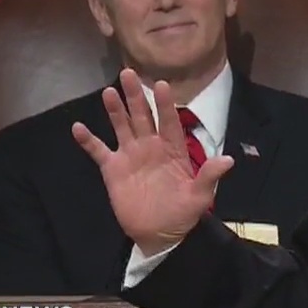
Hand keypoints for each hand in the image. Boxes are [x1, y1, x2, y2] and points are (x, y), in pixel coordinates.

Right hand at [71, 69, 233, 253]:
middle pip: (143, 116)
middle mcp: (151, 146)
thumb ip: (210, 175)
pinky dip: (88, 140)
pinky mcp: (113, 170)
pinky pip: (99, 151)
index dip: (166, 104)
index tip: (162, 85)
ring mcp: (131, 156)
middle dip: (136, 96)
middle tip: (128, 73)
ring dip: (115, 110)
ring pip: (122, 127)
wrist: (160, 234)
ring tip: (108, 91)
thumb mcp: (200, 195)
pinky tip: (78, 127)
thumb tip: (228, 160)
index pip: (169, 121)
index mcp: (173, 149)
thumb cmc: (183, 212)